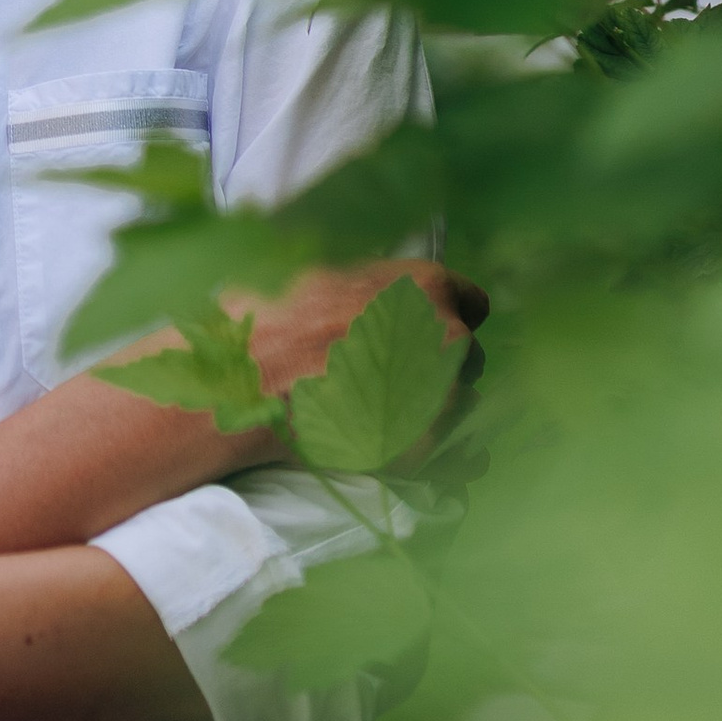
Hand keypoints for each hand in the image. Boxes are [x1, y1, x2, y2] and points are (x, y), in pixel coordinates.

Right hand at [245, 260, 485, 474]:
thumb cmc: (275, 324)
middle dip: (433, 360)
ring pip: (458, 398)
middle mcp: (447, 334)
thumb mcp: (322, 275)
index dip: (445, 316)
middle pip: (464, 350)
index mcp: (425, 286)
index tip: (424, 330)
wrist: (250, 388)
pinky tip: (394, 441)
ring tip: (381, 409)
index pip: (471, 301)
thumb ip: (366, 282)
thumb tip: (369, 290)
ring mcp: (443, 391)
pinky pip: (453, 445)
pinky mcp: (429, 442)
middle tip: (387, 372)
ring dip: (430, 402)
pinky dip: (430, 445)